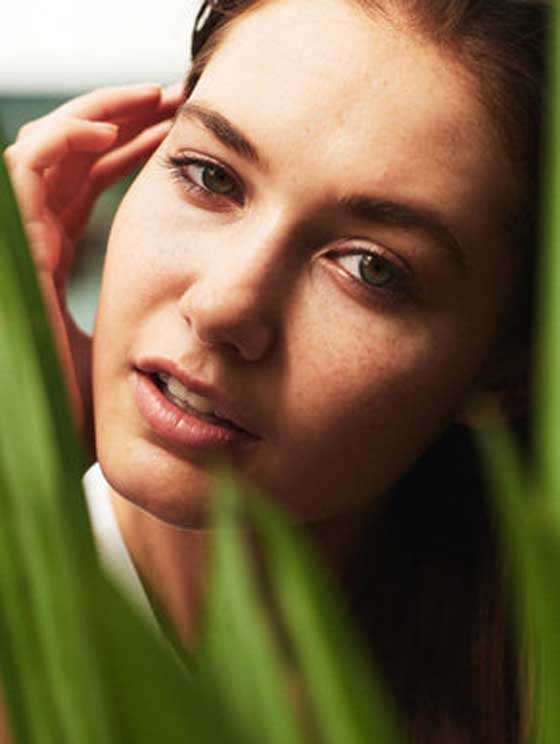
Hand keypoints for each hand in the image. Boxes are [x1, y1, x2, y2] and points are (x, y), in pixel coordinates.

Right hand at [4, 83, 183, 462]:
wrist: (32, 451)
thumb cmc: (73, 413)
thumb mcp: (122, 353)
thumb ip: (147, 323)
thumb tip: (206, 317)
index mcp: (54, 260)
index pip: (86, 186)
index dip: (127, 150)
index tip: (180, 134)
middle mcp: (31, 244)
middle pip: (70, 160)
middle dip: (119, 120)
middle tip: (173, 99)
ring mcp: (17, 245)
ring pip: (46, 153)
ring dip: (96, 116)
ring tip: (149, 98)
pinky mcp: (11, 254)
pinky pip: (23, 176)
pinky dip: (58, 144)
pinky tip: (103, 128)